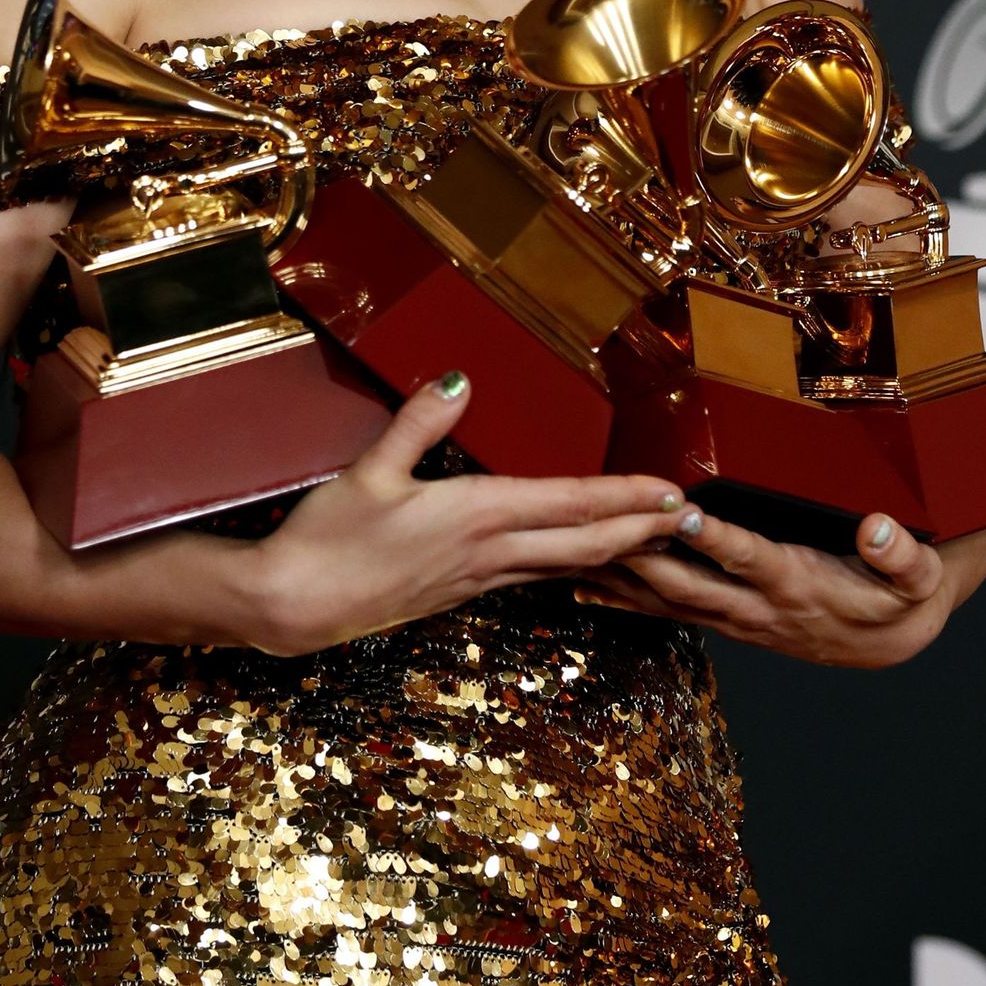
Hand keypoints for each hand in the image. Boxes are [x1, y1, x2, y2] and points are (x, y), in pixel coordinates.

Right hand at [245, 372, 698, 656]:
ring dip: (616, 553)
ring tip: (655, 540)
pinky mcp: (459, 593)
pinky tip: (580, 563)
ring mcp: (476, 579)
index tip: (672, 491)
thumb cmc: (326, 539)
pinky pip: (533, 578)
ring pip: (565, 566)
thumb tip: (458, 376)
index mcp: (474, 515)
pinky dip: (571, 567)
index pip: (569, 504)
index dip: (626, 498)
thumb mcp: (368, 471)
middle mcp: (488, 552)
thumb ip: (418, 422)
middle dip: (644, 531)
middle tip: (693, 520)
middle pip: (586, 544)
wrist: (291, 608)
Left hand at [600, 507, 955, 669]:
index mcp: (798, 585)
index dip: (715, 539)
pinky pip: (665, 613)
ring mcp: (735, 618)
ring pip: (666, 601)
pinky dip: (623, 601)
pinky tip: (583, 590)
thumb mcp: (919, 577)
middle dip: (642, 556)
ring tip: (570, 556)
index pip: (749, 559)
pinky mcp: (724, 620)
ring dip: (620, 579)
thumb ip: (902, 554)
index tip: (682, 512)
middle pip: (689, 584)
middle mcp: (757, 607)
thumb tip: (878, 527)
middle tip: (602, 527)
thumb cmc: (901, 597)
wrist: (891, 640)